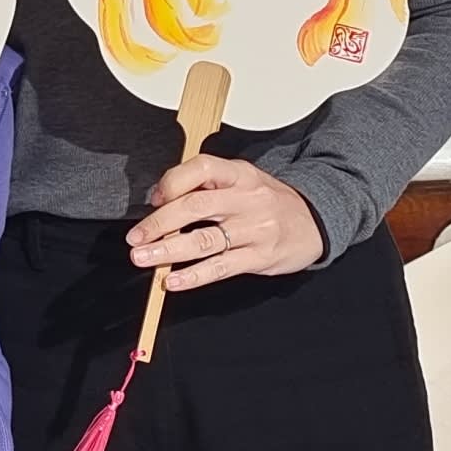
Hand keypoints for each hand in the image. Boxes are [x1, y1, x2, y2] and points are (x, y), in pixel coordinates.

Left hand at [126, 156, 322, 289]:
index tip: (154, 198)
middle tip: (136, 237)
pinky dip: (193, 276)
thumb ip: (207, 185)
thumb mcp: (243, 179)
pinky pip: (220, 268)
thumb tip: (160, 198)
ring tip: (144, 258)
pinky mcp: (259, 257)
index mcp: (240, 174)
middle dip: (159, 223)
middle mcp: (247, 199)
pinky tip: (172, 281)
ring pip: (204, 240)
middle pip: (195, 207)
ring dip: (167, 251)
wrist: (315, 221)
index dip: (172, 182)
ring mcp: (254, 230)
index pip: (201, 169)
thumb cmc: (269, 201)